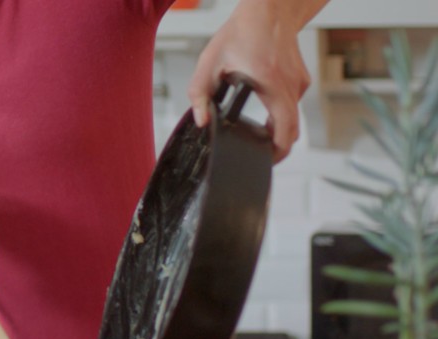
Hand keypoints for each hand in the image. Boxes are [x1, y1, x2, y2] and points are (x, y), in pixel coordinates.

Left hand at [187, 0, 321, 162]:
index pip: (285, 129)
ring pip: (292, 115)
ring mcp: (299, 81)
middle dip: (277, 145)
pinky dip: (280, 110)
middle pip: (292, 129)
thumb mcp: (210, 62)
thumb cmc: (243, 31)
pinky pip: (292, 102)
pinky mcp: (300, 77)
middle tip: (259, 154)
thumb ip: (200, 94)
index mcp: (271, 84)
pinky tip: (263, 107)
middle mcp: (291, 85)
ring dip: (277, 126)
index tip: (268, 161)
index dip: (278, 151)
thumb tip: (201, 119)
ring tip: (256, 130)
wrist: (269, 9)